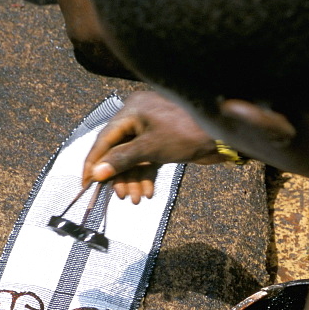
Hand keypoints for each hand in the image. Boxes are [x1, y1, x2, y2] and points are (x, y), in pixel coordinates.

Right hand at [83, 91, 223, 202]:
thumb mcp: (151, 148)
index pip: (104, 138)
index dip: (94, 162)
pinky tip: (147, 191)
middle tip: (119, 196)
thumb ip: (122, 160)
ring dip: (133, 179)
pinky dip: (146, 175)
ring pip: (133, 158)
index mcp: (132, 110)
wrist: (223, 136)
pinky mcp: (162, 142)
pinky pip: (147, 159)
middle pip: (118, 150)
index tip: (85, 182)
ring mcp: (151, 129)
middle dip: (119, 176)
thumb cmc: (187, 133)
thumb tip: (97, 173)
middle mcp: (139, 117)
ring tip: (135, 198)